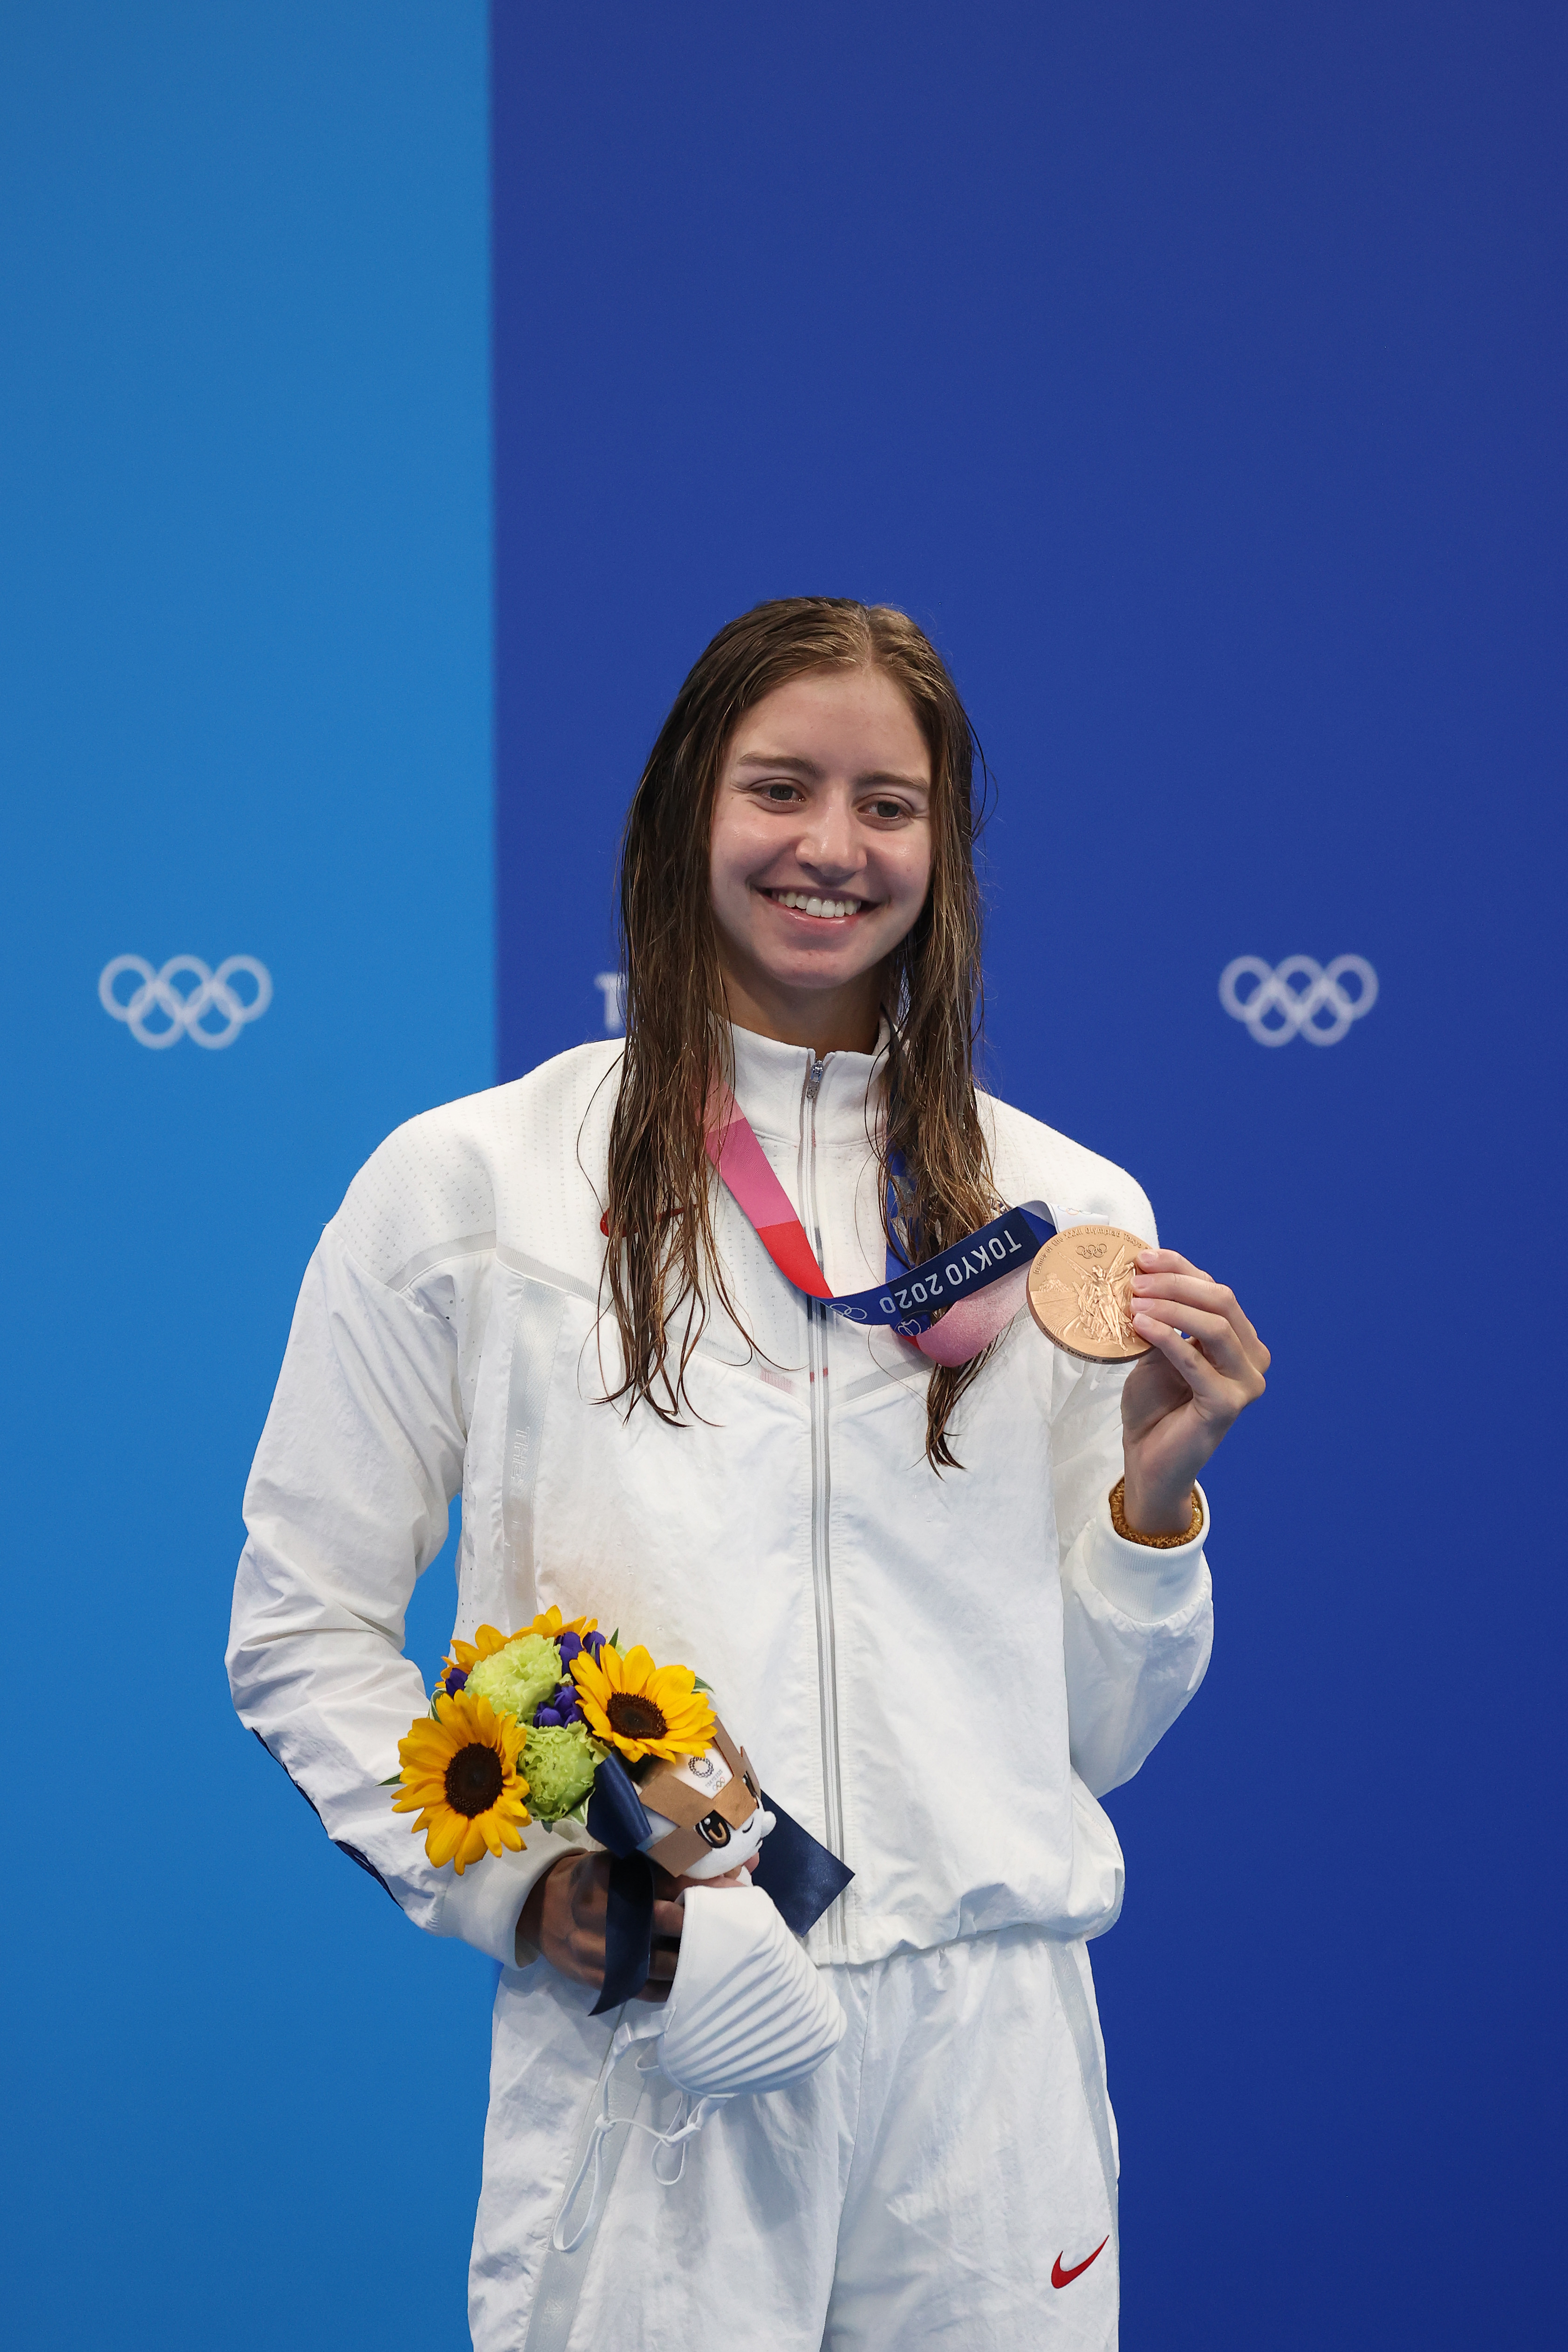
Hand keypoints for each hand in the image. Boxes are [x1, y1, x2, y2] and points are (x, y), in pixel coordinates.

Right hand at [518, 1849, 758, 1998]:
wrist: (545, 1910)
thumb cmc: (597, 1879)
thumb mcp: (624, 1859)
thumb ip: (673, 1859)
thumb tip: (745, 1860)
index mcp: (611, 1874)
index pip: (668, 1878)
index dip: (706, 1883)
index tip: (736, 1884)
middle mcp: (605, 1912)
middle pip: (670, 1920)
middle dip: (707, 1921)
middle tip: (736, 1921)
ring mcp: (602, 1951)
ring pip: (662, 1961)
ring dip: (696, 1957)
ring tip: (724, 1952)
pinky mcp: (602, 1980)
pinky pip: (648, 1990)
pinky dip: (674, 1986)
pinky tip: (694, 1977)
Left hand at [1119, 1248, 1268, 1534]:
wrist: (1149, 1458)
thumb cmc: (1155, 1404)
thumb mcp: (1157, 1349)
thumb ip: (1164, 1317)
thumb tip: (1145, 1272)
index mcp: (1239, 1340)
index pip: (1214, 1290)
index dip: (1179, 1268)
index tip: (1141, 1258)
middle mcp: (1252, 1358)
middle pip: (1222, 1302)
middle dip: (1175, 1285)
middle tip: (1134, 1283)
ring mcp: (1246, 1383)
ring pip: (1216, 1326)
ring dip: (1171, 1309)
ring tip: (1132, 1304)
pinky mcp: (1228, 1405)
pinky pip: (1198, 1363)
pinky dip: (1168, 1339)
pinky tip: (1141, 1326)